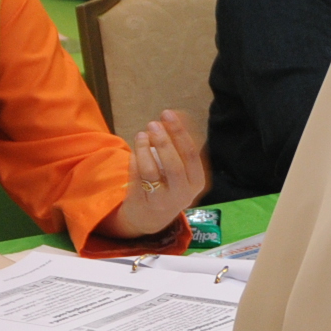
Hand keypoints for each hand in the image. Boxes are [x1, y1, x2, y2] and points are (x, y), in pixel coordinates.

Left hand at [101, 109, 207, 238]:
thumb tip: (175, 114)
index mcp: (196, 182)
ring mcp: (162, 201)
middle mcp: (182, 194)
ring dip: (145, 149)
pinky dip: (134, 160)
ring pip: (152, 172)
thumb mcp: (182, 168)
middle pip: (174, 165)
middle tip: (153, 124)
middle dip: (163, 141)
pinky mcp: (143, 202)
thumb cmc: (169, 184)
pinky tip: (135, 151)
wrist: (152, 217)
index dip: (179, 133)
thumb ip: (179, 143)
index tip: (168, 114)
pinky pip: (136, 177)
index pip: (190, 155)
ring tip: (141, 135)